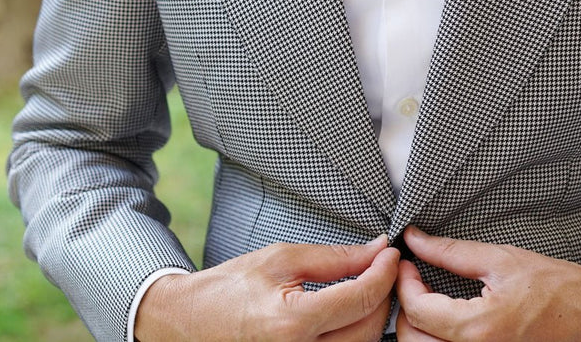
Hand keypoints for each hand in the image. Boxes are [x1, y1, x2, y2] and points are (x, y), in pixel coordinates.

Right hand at [135, 234, 398, 340]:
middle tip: (384, 266)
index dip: (384, 271)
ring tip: (369, 285)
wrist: (189, 321)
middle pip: (369, 327)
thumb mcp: (281, 259)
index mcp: (291, 323)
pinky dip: (355, 331)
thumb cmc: (228, 289)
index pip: (361, 298)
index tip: (391, 253)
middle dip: (384, 294)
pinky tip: (352, 311)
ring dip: (373, 315)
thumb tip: (375, 250)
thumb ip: (334, 257)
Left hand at [395, 226, 580, 341]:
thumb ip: (450, 252)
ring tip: (427, 295)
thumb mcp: (501, 259)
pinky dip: (436, 336)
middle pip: (413, 338)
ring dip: (418, 324)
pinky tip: (444, 315)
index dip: (404, 281)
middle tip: (413, 277)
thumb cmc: (557, 288)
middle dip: (406, 305)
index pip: (417, 309)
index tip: (407, 261)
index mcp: (478, 328)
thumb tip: (416, 240)